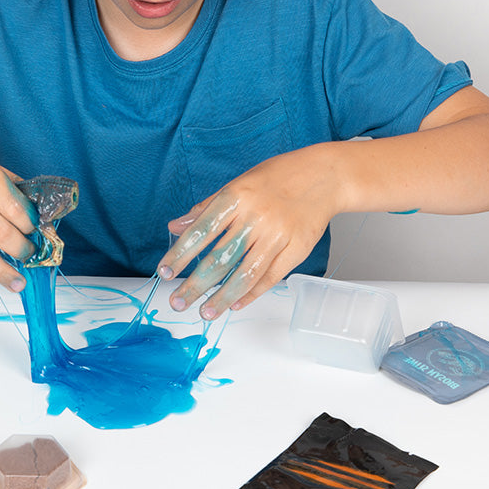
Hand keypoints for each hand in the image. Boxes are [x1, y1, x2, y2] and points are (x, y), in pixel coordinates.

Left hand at [157, 145, 341, 317]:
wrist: (324, 175)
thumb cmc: (276, 178)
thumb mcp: (236, 185)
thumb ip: (205, 209)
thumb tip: (175, 228)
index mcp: (236, 197)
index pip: (200, 231)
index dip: (180, 254)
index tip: (165, 272)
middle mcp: (256, 217)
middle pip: (220, 258)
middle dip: (196, 285)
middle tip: (178, 302)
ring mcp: (278, 234)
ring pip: (245, 274)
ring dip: (222, 297)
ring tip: (205, 313)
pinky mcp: (298, 248)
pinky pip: (271, 277)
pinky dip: (251, 293)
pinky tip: (235, 304)